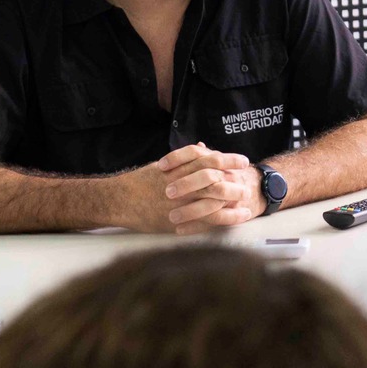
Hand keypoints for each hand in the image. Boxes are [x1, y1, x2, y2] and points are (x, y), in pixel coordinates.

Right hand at [106, 145, 262, 233]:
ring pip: (214, 198)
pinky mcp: (180, 220)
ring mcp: (180, 203)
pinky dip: (229, 217)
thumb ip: (184, 158)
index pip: (208, 160)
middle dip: (234, 177)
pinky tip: (242, 216)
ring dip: (234, 196)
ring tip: (247, 195)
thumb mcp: (162, 165)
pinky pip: (210, 219)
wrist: (119, 201)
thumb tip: (202, 147)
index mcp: (177, 169)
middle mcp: (180, 184)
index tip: (242, 160)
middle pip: (214, 178)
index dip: (228, 159)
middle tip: (247, 177)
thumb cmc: (140, 181)